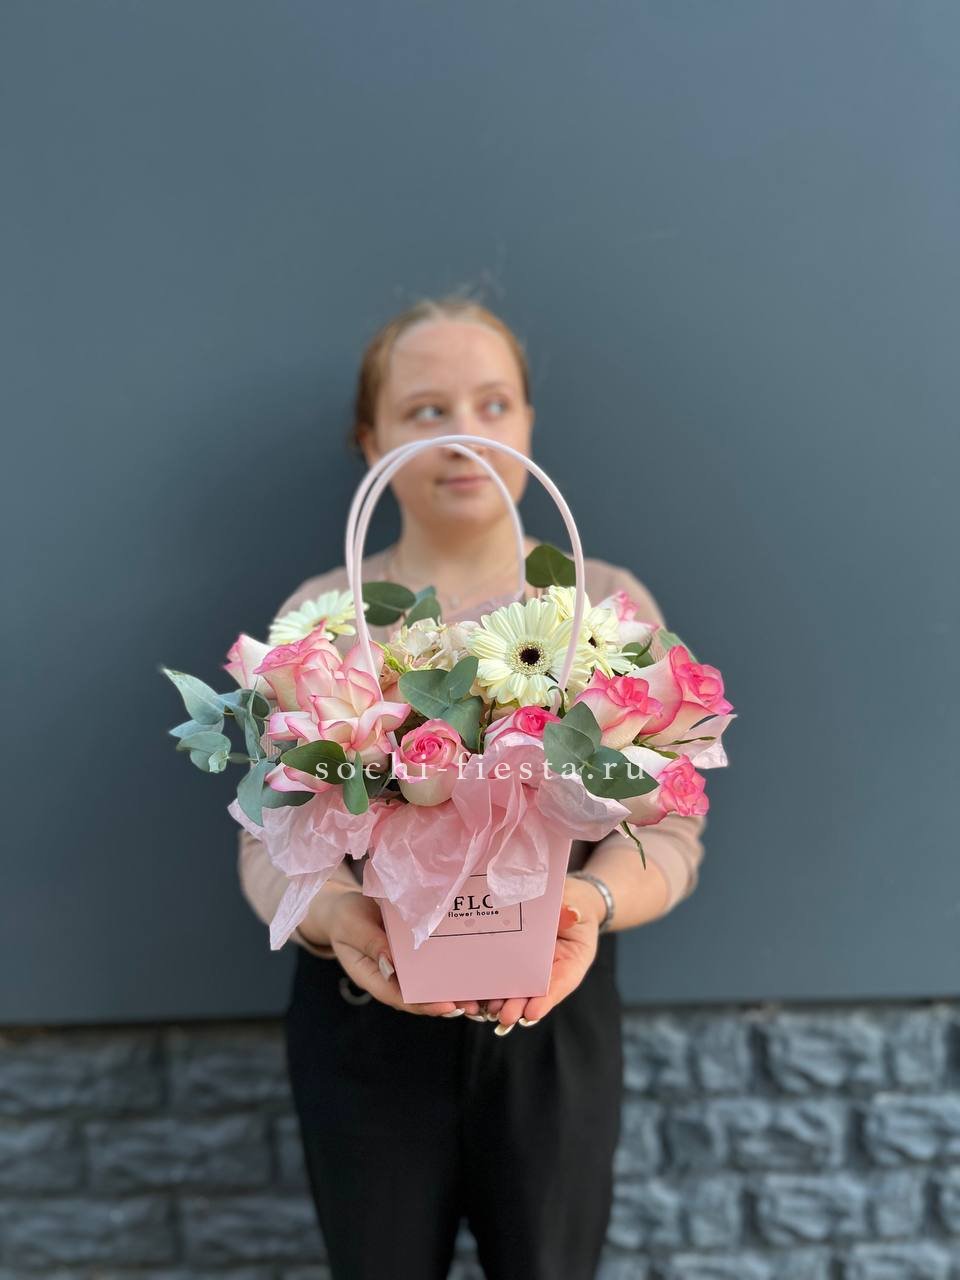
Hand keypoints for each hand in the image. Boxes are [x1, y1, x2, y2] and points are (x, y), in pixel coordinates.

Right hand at [324, 891, 482, 1017]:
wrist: (345, 906)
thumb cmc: (345, 918)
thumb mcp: (352, 927)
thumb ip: (370, 944)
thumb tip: (391, 962)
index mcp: (375, 978)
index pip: (402, 998)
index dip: (425, 1005)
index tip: (449, 1008)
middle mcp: (395, 976)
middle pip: (423, 997)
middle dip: (449, 1003)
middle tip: (476, 1007)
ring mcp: (408, 965)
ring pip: (434, 983)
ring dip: (457, 989)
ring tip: (485, 995)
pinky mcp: (418, 950)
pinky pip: (437, 961)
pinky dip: (455, 966)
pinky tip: (477, 965)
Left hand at [482, 875, 604, 1032]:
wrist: (564, 900)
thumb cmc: (575, 904)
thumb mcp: (579, 906)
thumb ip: (573, 910)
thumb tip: (570, 912)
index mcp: (571, 961)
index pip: (561, 982)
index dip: (547, 999)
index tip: (532, 1012)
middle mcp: (549, 969)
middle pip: (534, 991)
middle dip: (519, 1004)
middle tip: (505, 1016)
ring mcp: (529, 964)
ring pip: (516, 986)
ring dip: (503, 999)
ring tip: (490, 1009)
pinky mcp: (511, 956)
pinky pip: (500, 970)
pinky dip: (488, 984)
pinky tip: (475, 994)